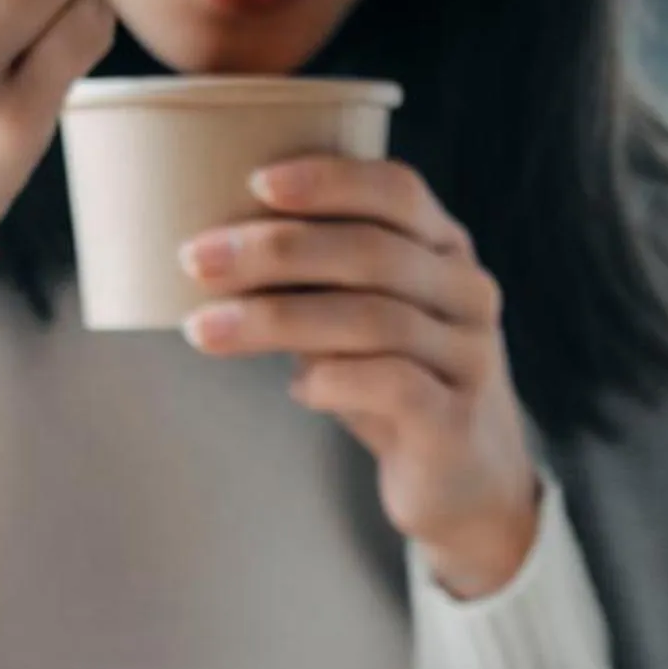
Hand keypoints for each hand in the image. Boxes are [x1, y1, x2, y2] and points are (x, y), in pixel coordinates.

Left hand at [180, 157, 542, 600]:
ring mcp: (470, 358)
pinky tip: (298, 390)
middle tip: (198, 259)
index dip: (329, 180)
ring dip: (278, 320)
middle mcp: (468, 295)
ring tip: (206, 329)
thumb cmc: (397, 389)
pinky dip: (332, 381)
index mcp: (446, 252)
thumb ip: (317, 282)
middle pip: (372, 253)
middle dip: (276, 250)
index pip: (396, 191)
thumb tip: (216, 248)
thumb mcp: (362, 321)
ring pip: (373, 320)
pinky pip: (391, 386)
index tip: (255, 183)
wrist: (468, 487)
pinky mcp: (455, 423)